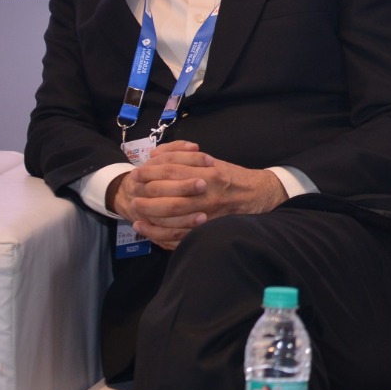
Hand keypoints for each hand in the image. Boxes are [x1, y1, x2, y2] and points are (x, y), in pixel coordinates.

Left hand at [106, 140, 287, 249]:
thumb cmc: (232, 177)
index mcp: (208, 172)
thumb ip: (183, 156)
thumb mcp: (210, 160)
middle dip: (147, 195)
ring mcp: (208, 213)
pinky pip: (179, 234)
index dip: (151, 172)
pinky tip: (147, 229)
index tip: (137, 173)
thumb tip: (155, 155)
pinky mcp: (207, 228)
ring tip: (136, 212)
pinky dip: (160, 233)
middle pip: (168, 194)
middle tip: (133, 194)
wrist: (258, 196)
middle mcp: (208, 193)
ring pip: (171, 216)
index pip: (172, 170)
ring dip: (150, 215)